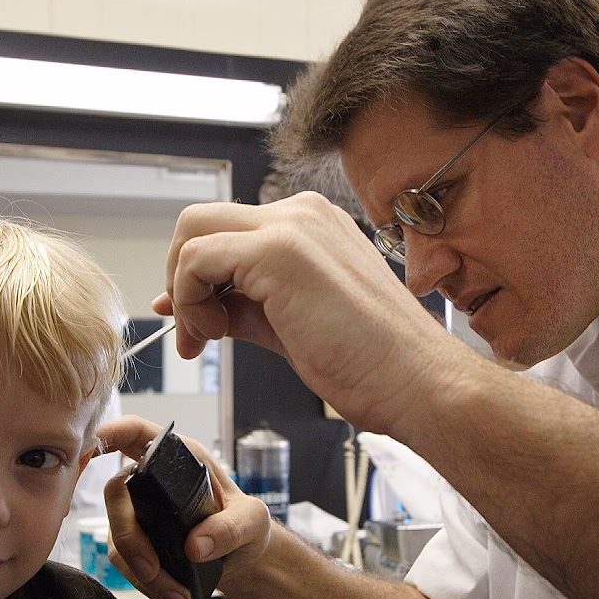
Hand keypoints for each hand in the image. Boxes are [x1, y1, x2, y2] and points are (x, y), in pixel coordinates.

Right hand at [97, 415, 270, 598]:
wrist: (242, 559)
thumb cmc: (248, 525)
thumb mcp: (253, 521)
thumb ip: (231, 528)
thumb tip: (196, 546)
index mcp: (179, 459)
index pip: (137, 432)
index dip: (112, 431)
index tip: (94, 442)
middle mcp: (152, 481)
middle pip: (116, 493)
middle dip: (128, 535)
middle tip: (152, 569)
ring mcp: (141, 511)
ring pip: (116, 535)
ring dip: (139, 569)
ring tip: (175, 594)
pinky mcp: (138, 541)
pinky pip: (125, 561)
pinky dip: (143, 582)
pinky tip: (171, 595)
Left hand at [159, 191, 449, 433]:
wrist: (417, 382)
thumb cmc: (375, 364)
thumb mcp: (295, 323)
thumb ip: (248, 305)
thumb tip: (199, 307)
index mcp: (312, 226)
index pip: (228, 231)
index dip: (196, 275)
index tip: (192, 318)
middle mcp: (302, 215)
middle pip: (202, 221)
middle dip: (181, 277)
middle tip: (192, 331)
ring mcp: (292, 227)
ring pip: (194, 232)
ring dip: (184, 291)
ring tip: (204, 340)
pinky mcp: (279, 252)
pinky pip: (198, 259)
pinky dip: (190, 300)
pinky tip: (215, 335)